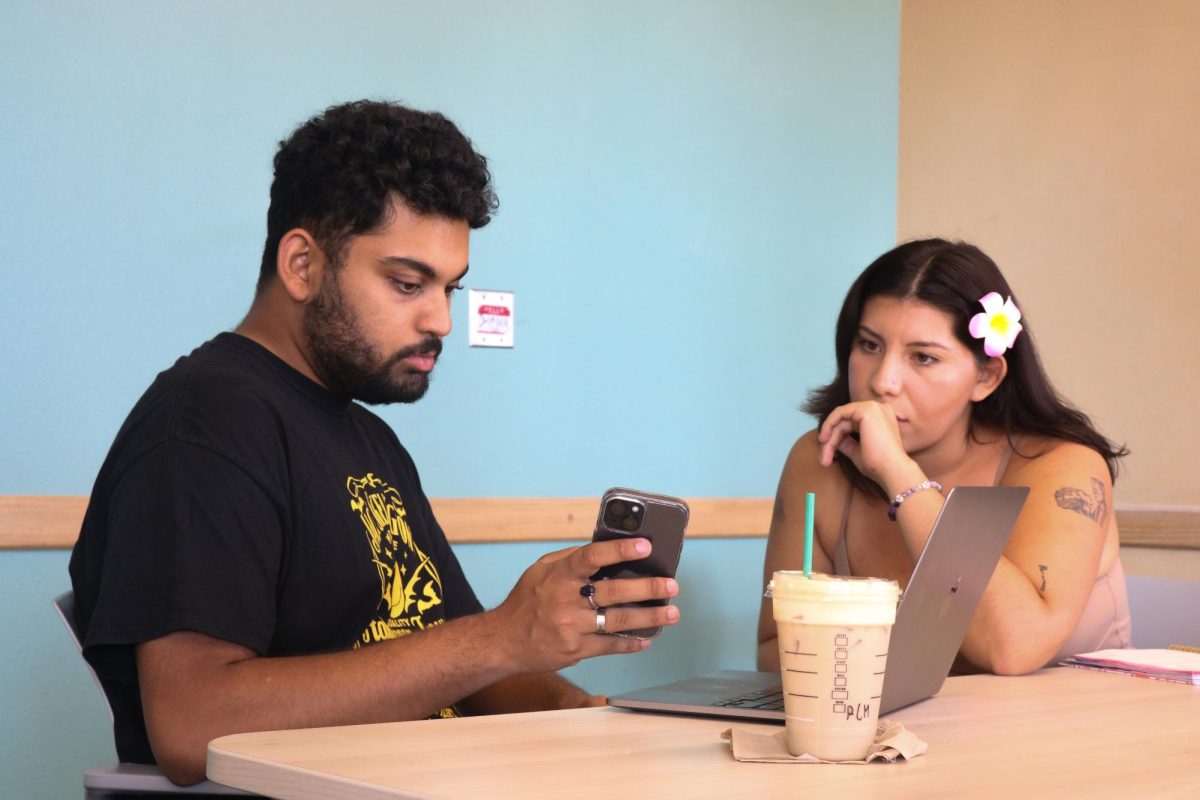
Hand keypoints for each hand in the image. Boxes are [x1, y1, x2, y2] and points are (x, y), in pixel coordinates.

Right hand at [492, 538, 680, 673]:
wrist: (505, 640)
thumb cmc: (527, 600)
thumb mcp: (542, 570)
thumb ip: (571, 559)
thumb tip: (606, 550)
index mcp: (559, 574)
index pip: (593, 556)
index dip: (620, 550)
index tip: (645, 546)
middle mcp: (566, 599)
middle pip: (614, 591)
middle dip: (648, 588)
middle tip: (671, 585)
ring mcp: (572, 626)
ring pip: (619, 621)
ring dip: (650, 617)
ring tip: (671, 613)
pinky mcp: (576, 650)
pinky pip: (610, 645)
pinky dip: (631, 643)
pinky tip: (647, 638)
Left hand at [817, 401, 913, 489]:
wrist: (892, 472)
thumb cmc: (879, 466)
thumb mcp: (857, 451)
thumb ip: (846, 442)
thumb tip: (830, 438)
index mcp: (880, 418)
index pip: (850, 424)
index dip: (835, 439)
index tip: (825, 458)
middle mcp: (879, 409)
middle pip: (844, 421)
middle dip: (830, 440)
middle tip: (823, 461)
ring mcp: (874, 407)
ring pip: (840, 419)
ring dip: (829, 439)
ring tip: (824, 459)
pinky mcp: (867, 409)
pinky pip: (839, 414)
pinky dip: (829, 427)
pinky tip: (824, 441)